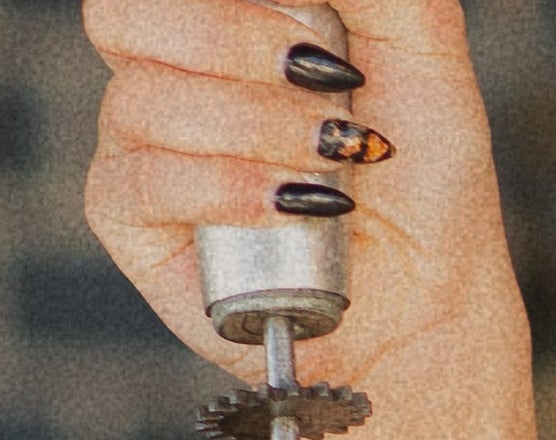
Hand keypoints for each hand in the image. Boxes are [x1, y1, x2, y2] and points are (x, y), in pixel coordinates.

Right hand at [83, 0, 525, 389]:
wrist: (429, 294)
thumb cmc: (422, 174)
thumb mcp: (423, 50)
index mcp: (219, 19)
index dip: (235, 0)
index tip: (319, 39)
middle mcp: (166, 71)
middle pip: (125, 13)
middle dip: (238, 41)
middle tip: (327, 81)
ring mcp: (138, 143)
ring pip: (142, 99)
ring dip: (258, 126)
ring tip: (332, 160)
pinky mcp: (130, 220)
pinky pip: (146, 180)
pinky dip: (229, 187)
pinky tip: (294, 204)